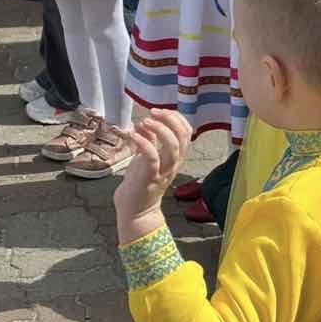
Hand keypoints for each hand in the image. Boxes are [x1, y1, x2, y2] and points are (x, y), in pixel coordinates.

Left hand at [113, 110, 193, 242]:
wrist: (135, 210)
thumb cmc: (140, 182)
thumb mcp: (147, 157)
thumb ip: (150, 140)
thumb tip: (145, 122)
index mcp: (175, 156)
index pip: (187, 132)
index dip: (176, 117)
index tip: (159, 111)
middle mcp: (173, 163)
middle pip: (183, 137)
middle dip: (170, 119)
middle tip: (153, 112)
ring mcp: (163, 171)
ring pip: (173, 147)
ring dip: (159, 129)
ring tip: (145, 121)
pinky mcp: (150, 178)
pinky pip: (152, 158)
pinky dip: (144, 142)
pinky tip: (133, 134)